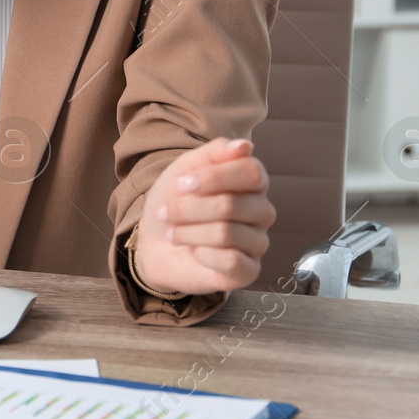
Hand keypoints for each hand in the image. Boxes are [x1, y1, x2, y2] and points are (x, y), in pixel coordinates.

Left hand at [132, 137, 274, 295]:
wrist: (156, 240)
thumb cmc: (175, 201)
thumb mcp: (186, 168)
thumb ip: (214, 153)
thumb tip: (245, 146)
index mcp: (253, 182)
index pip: (252, 172)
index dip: (214, 177)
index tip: (183, 183)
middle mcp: (262, 211)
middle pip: (232, 205)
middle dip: (189, 208)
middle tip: (167, 212)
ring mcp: (257, 242)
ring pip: (226, 233)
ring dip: (188, 231)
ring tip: (174, 232)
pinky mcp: (248, 271)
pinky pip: (230, 261)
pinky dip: (201, 253)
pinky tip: (194, 251)